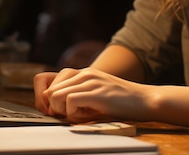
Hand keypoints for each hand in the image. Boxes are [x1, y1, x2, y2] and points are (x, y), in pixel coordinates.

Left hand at [36, 67, 151, 123]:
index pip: (44, 79)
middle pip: (48, 90)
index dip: (43, 98)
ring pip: (55, 95)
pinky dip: (73, 114)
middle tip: (71, 115)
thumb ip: (76, 94)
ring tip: (81, 115)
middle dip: (54, 108)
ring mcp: (91, 81)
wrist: (146, 100)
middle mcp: (84, 73)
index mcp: (82, 72)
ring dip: (64, 111)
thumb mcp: (95, 94)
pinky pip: (69, 102)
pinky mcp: (96, 92)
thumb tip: (51, 107)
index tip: (54, 110)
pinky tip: (88, 116)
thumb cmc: (121, 102)